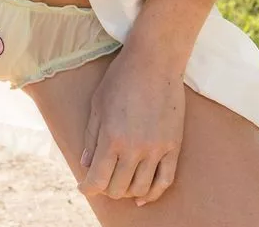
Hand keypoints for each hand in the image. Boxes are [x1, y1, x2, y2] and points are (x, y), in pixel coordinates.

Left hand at [77, 45, 185, 205]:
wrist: (155, 61)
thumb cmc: (121, 78)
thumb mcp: (97, 106)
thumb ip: (91, 138)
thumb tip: (86, 165)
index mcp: (112, 139)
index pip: (97, 181)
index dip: (88, 189)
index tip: (85, 187)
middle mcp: (135, 148)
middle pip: (118, 188)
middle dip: (106, 189)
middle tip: (103, 180)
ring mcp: (157, 148)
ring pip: (141, 188)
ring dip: (128, 191)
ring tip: (121, 183)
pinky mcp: (174, 145)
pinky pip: (166, 179)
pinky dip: (153, 193)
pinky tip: (144, 196)